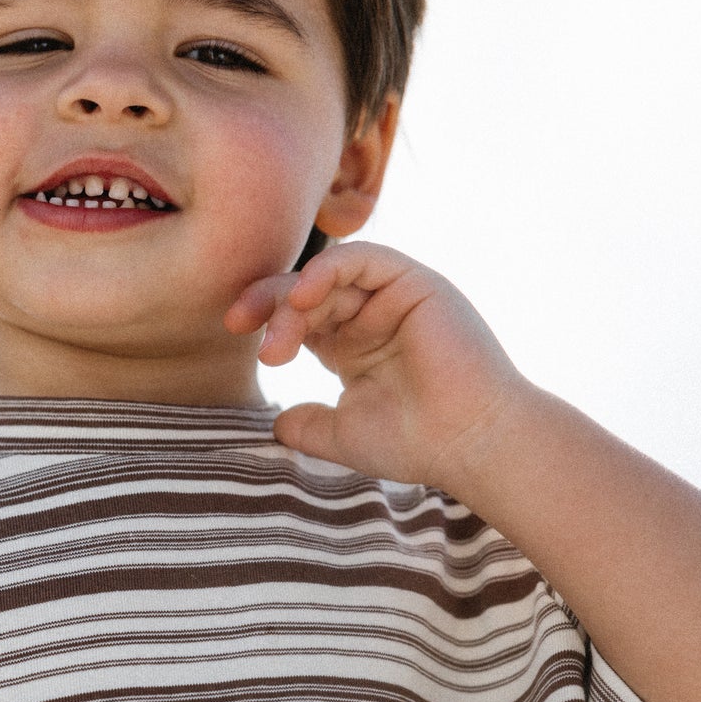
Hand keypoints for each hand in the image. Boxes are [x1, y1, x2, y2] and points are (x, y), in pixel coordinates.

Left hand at [226, 242, 531, 492]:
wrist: (468, 444)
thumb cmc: (414, 443)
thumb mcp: (341, 434)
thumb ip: (306, 424)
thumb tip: (276, 422)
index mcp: (351, 344)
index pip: (298, 314)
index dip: (265, 315)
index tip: (232, 330)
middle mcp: (371, 315)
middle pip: (307, 290)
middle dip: (269, 305)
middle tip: (241, 328)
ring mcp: (394, 296)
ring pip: (331, 274)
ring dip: (295, 297)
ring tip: (279, 337)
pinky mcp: (416, 283)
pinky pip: (365, 257)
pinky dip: (330, 269)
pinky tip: (305, 295)